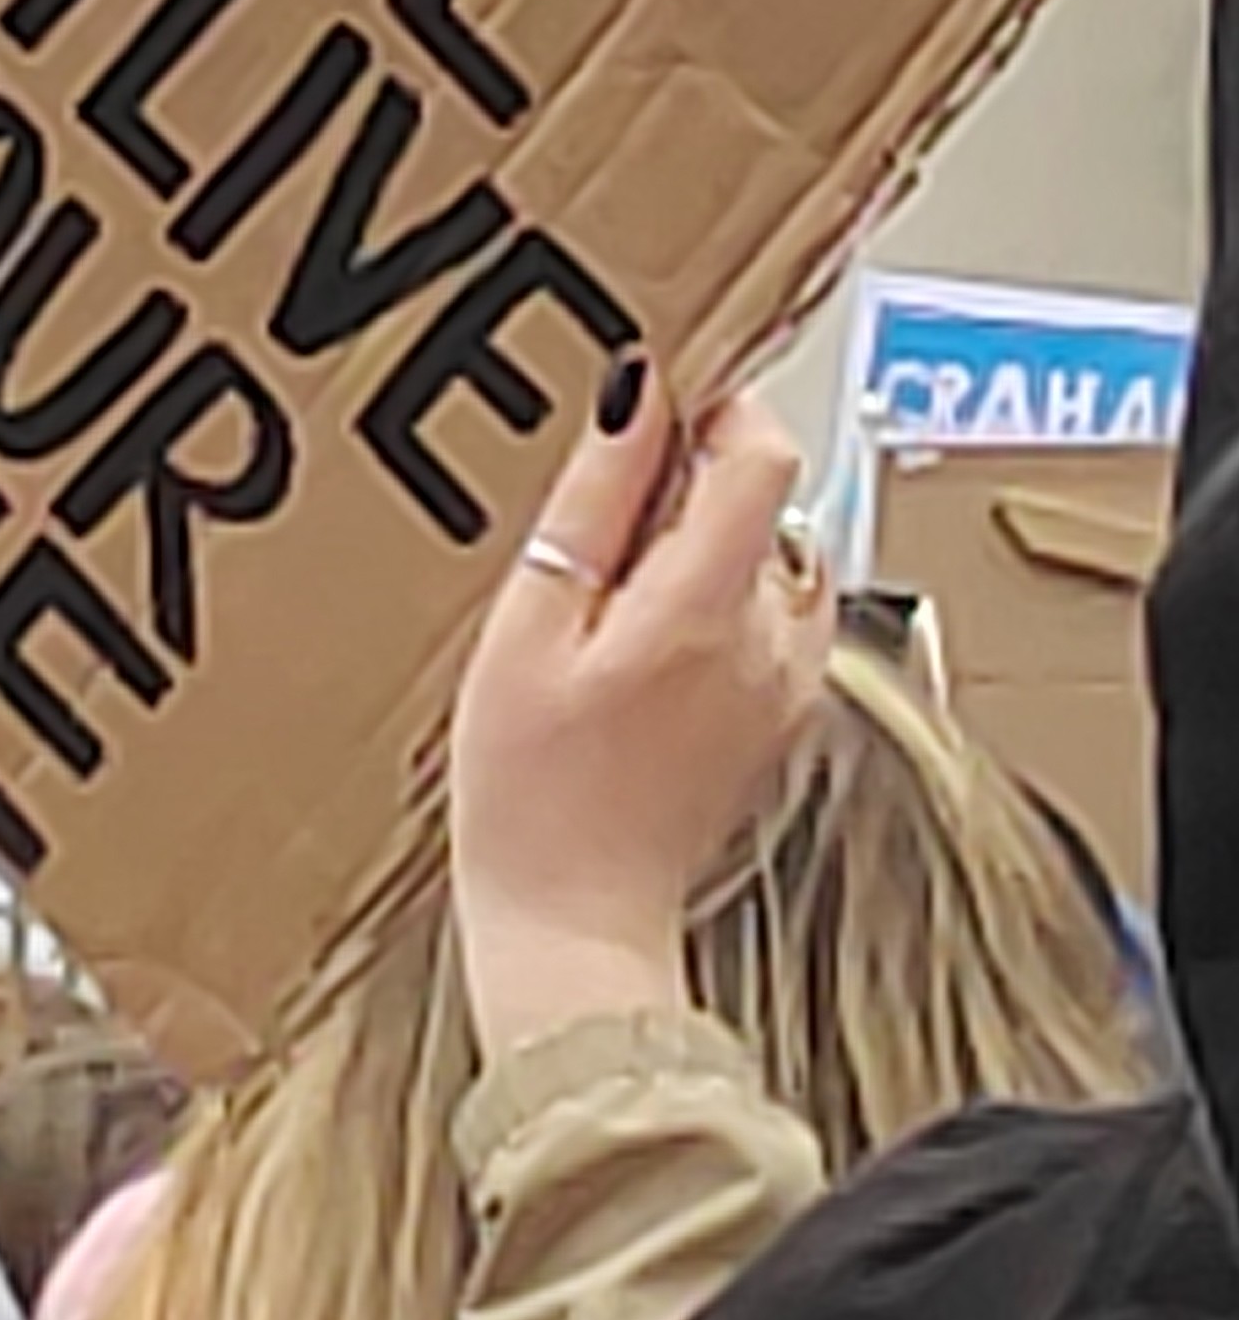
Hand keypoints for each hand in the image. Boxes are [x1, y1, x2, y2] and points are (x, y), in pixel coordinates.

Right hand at [449, 367, 833, 1052]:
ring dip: (706, 538)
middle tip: (599, 518)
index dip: (710, 403)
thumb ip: (593, 503)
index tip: (647, 406)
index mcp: (710, 609)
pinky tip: (643, 638)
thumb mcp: (530, 628)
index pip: (762, 449)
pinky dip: (719, 597)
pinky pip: (770, 613)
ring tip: (615, 588)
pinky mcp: (782, 715)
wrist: (571, 926)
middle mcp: (775, 641)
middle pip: (767, 495)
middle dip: (692, 476)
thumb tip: (635, 393)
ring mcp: (789, 683)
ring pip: (770, 550)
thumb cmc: (530, 794)